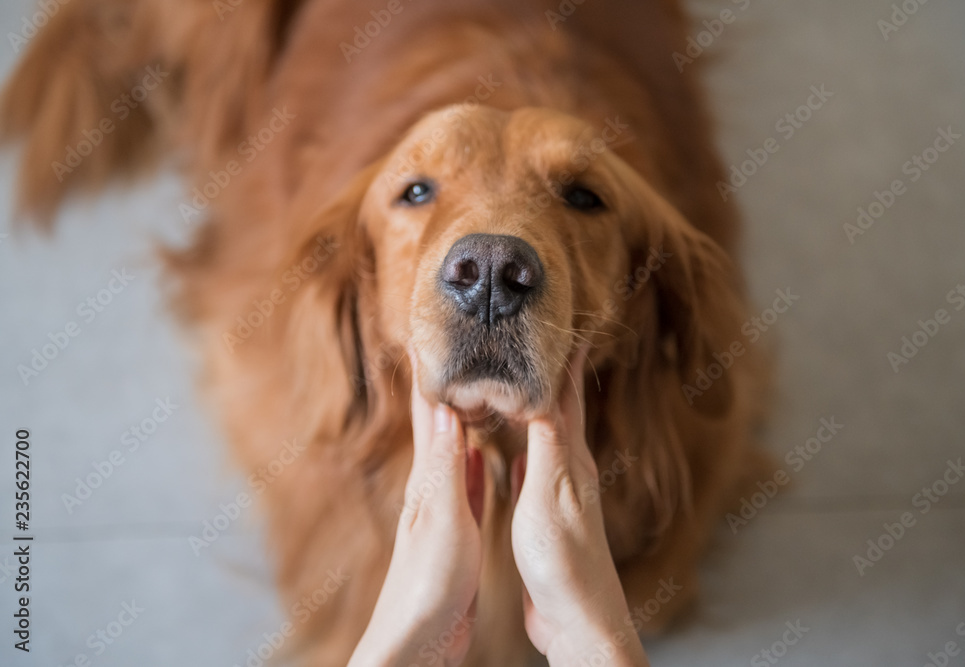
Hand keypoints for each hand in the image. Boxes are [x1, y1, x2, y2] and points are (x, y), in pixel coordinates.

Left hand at [349, 363, 484, 666]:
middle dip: (450, 380)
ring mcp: (445, 507)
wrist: (415, 641)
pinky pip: (470, 480)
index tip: (435, 325)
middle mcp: (434, 484)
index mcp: (431, 477)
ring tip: (478, 382)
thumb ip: (445, 462)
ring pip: (456, 446)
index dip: (431, 368)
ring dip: (465, 413)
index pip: (430, 409)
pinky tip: (485, 453)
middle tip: (463, 341)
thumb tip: (442, 402)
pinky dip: (477, 457)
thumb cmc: (427, 583)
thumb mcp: (442, 517)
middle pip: (443, 420)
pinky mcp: (456, 530)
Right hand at [511, 347, 648, 666]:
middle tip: (537, 336)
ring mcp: (559, 490)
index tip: (567, 317)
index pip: (566, 393)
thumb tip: (543, 389)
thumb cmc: (563, 560)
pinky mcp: (546, 514)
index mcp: (569, 458)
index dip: (565, 355)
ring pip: (546, 432)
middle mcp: (568, 467)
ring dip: (536, 403)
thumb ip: (545, 444)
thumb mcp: (548, 496)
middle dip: (550, 370)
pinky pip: (534, 462)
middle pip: (558, 406)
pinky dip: (524, 441)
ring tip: (522, 377)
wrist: (578, 617)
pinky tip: (515, 443)